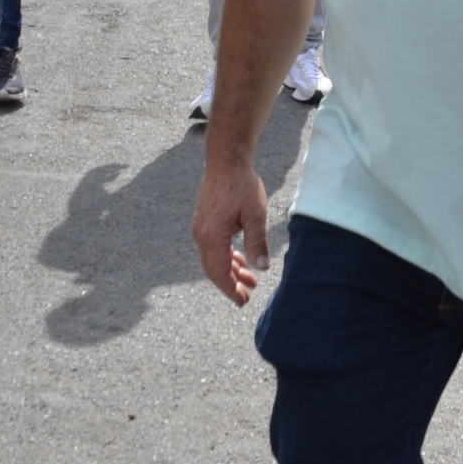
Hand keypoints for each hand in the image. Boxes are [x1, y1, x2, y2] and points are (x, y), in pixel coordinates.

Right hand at [191, 156, 270, 306]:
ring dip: (230, 271)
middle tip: (247, 296)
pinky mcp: (204, 222)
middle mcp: (201, 234)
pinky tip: (240, 260)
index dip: (230, 289)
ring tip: (250, 280)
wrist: (225, 161)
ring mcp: (201, 228)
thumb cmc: (242, 185)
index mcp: (212, 235)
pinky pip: (212, 248)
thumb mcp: (255, 214)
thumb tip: (262, 268)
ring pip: (213, 259)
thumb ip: (257, 242)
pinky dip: (226, 257)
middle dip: (230, 284)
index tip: (242, 301)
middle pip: (213, 269)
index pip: (219, 271)